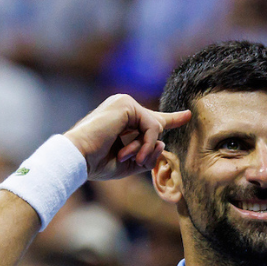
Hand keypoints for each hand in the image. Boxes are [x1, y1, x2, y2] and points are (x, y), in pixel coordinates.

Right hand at [63, 94, 191, 180]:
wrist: (78, 158)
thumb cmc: (97, 162)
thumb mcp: (130, 163)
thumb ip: (149, 155)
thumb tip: (163, 143)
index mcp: (122, 119)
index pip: (152, 118)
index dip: (172, 118)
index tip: (188, 115)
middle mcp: (124, 107)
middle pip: (156, 125)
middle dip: (146, 147)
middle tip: (125, 156)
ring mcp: (125, 102)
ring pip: (155, 128)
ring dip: (144, 148)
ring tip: (126, 156)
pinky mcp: (126, 104)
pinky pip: (152, 126)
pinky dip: (146, 143)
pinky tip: (133, 153)